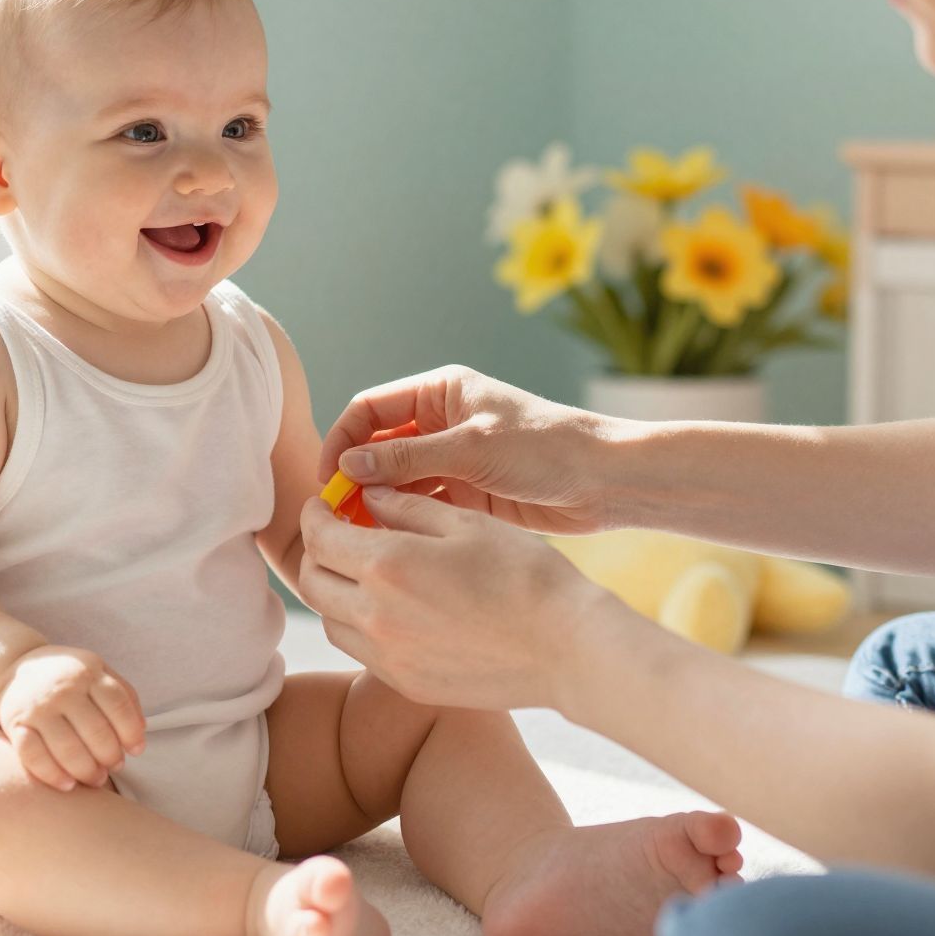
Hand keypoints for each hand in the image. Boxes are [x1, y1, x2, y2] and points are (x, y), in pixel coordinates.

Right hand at [0, 645, 146, 791]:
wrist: (13, 668)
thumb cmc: (68, 678)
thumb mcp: (97, 672)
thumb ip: (124, 695)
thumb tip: (142, 731)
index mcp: (88, 672)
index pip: (119, 706)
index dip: (132, 733)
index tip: (136, 751)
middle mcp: (63, 688)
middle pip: (96, 732)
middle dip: (110, 757)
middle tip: (114, 767)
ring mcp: (38, 707)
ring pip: (68, 749)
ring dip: (87, 771)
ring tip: (97, 779)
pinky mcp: (15, 725)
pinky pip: (34, 756)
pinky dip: (52, 775)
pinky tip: (68, 786)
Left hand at [295, 488, 602, 713]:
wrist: (566, 648)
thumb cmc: (523, 575)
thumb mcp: (465, 523)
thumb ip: (406, 506)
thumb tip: (366, 494)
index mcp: (387, 565)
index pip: (319, 537)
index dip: (313, 515)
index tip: (322, 505)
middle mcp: (375, 616)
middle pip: (312, 582)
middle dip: (315, 553)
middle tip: (335, 535)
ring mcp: (388, 657)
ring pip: (331, 621)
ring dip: (335, 592)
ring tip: (364, 572)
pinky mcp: (406, 684)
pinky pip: (361, 651)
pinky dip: (360, 626)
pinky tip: (392, 609)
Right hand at [318, 365, 617, 534]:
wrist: (605, 481)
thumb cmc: (546, 447)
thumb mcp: (472, 447)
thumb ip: (408, 457)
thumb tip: (349, 467)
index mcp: (440, 392)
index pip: (370, 410)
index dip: (342, 441)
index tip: (329, 480)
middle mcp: (441, 423)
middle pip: (378, 447)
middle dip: (356, 478)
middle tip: (336, 516)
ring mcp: (452, 460)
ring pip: (396, 481)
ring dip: (377, 504)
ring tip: (358, 536)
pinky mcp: (466, 494)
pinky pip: (420, 505)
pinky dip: (401, 521)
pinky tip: (389, 543)